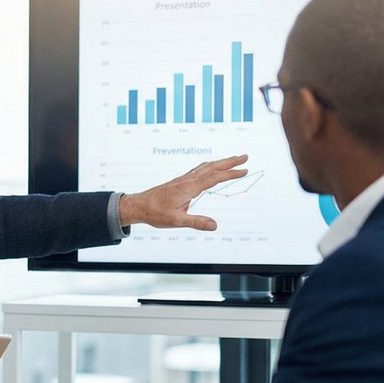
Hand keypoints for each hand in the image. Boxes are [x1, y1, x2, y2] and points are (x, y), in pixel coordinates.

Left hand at [118, 154, 248, 230]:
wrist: (138, 206)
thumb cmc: (155, 213)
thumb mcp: (176, 221)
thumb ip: (196, 222)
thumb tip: (215, 225)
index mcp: (188, 188)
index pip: (214, 178)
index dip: (230, 174)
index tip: (244, 170)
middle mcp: (187, 180)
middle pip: (212, 167)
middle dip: (229, 162)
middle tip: (245, 156)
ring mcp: (183, 180)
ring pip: (205, 167)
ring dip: (221, 162)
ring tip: (234, 160)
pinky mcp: (180, 182)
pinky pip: (198, 170)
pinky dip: (210, 166)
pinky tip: (212, 168)